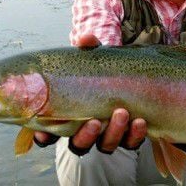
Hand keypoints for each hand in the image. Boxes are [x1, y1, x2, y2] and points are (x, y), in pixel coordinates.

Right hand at [33, 34, 147, 154]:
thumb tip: (86, 39)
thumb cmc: (102, 69)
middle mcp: (85, 130)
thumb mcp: (94, 58)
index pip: (49, 134)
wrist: (131, 73)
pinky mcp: (128, 136)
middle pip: (79, 144)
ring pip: (105, 146)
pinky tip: (140, 121)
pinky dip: (135, 135)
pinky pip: (130, 143)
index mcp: (68, 115)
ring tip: (122, 113)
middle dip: (86, 136)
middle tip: (96, 121)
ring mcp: (107, 135)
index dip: (44, 138)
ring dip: (113, 133)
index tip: (45, 135)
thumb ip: (89, 49)